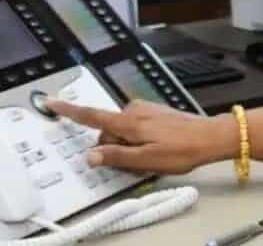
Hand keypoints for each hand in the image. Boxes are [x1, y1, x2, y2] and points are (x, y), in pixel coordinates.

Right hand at [46, 98, 236, 174]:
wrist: (212, 137)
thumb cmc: (182, 150)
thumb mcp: (146, 160)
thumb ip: (116, 156)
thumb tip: (90, 155)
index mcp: (128, 121)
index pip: (92, 116)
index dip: (69, 110)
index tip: (50, 101)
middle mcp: (135, 111)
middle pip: (108, 130)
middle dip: (114, 147)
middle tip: (136, 162)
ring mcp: (147, 110)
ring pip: (123, 131)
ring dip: (129, 145)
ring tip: (152, 156)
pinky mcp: (156, 113)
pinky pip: (137, 128)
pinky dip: (140, 140)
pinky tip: (158, 148)